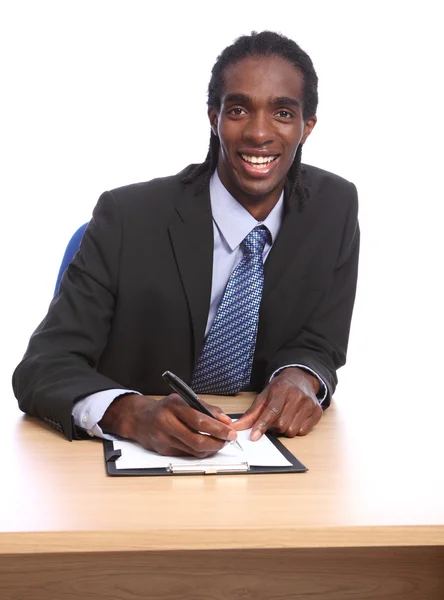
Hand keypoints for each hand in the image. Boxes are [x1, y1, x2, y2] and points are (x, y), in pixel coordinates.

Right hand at [99, 393, 236, 457]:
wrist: (139, 419)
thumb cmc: (165, 408)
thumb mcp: (184, 400)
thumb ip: (206, 408)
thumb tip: (225, 420)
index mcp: (173, 406)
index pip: (199, 420)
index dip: (217, 428)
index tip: (230, 431)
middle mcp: (167, 423)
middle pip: (197, 439)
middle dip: (218, 441)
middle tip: (229, 439)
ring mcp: (164, 439)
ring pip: (194, 450)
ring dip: (211, 448)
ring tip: (220, 442)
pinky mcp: (164, 451)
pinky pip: (188, 454)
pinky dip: (201, 451)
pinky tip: (207, 445)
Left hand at [233, 367, 322, 440]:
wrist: (301, 378)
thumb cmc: (280, 388)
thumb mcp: (264, 395)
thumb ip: (251, 413)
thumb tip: (237, 427)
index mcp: (282, 389)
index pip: (272, 411)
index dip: (262, 425)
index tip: (254, 436)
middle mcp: (298, 396)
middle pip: (281, 424)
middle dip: (274, 427)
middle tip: (273, 420)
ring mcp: (309, 404)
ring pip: (292, 430)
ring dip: (285, 429)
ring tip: (284, 417)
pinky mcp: (317, 412)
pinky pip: (303, 432)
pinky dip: (296, 429)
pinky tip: (294, 419)